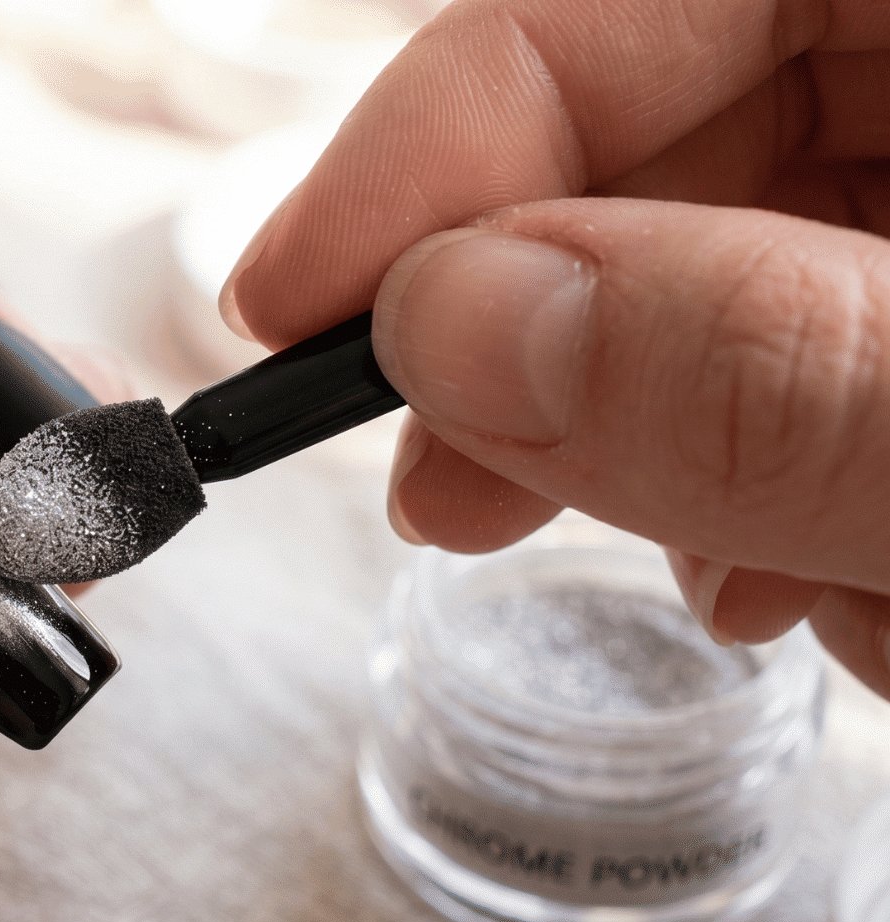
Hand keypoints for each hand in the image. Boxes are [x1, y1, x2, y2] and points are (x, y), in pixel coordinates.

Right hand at [223, 0, 889, 694]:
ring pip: (746, 265)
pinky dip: (796, 488)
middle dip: (561, 335)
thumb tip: (452, 323)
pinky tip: (851, 588)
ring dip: (694, 451)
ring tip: (758, 587)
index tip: (297, 301)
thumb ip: (758, 372)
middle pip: (679, 132)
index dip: (447, 122)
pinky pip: (829, 361)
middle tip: (452, 487)